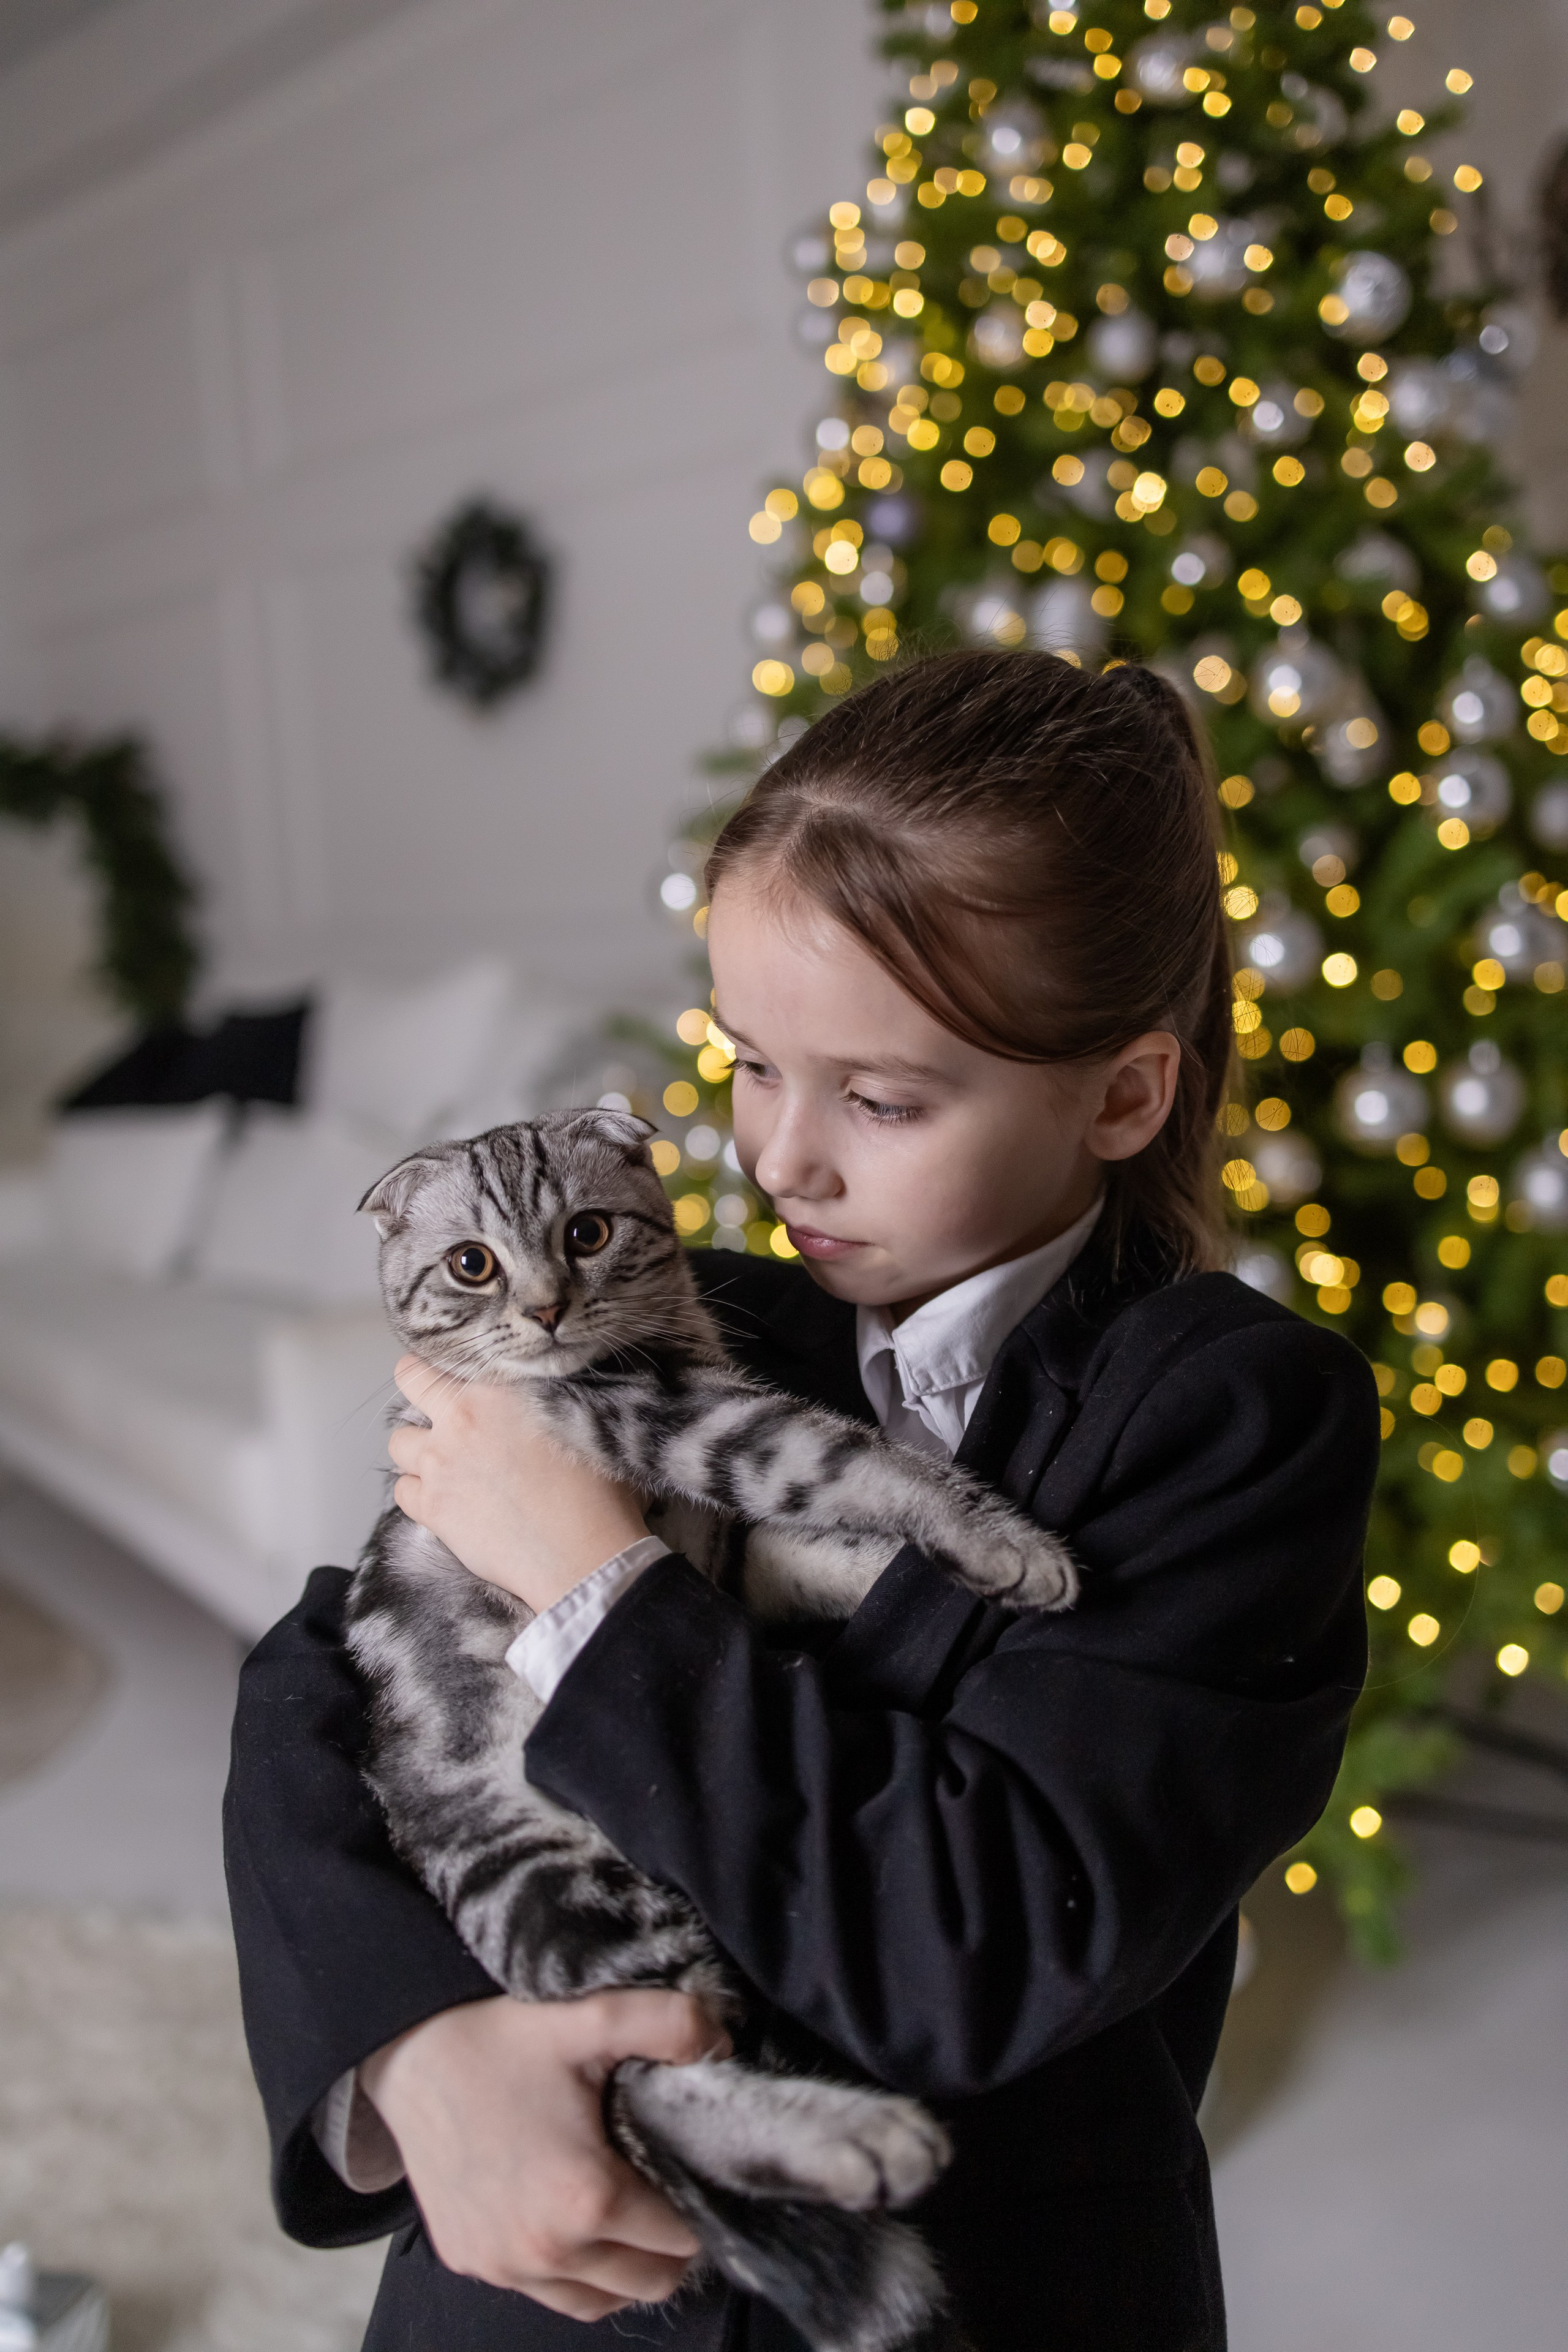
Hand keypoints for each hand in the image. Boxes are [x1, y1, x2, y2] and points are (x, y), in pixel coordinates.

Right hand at [360, 1991, 726, 2317]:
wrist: (408, 2053)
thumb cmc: (502, 2037)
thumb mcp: (592, 2016)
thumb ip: (671, 2023)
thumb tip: (724, 2046)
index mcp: (585, 2199)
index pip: (683, 2237)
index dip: (701, 2200)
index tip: (692, 2163)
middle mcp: (545, 2250)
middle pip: (651, 2280)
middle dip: (671, 2240)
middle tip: (666, 2182)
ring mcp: (504, 2266)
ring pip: (602, 2299)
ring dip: (625, 2264)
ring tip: (628, 2205)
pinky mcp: (473, 2263)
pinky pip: (549, 2294)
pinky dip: (576, 2273)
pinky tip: (577, 2221)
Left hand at [389, 1356, 648, 1612]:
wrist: (582, 1554)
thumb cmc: (596, 1493)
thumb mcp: (585, 1423)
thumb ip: (553, 1397)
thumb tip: (549, 1390)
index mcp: (497, 1389)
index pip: (446, 1357)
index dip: (444, 1363)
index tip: (449, 1372)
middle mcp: (461, 1419)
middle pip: (410, 1382)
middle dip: (417, 1388)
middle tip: (435, 1405)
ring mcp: (441, 1464)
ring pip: (399, 1442)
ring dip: (417, 1447)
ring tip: (444, 1460)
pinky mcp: (433, 1508)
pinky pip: (401, 1490)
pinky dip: (417, 1491)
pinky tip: (444, 1498)